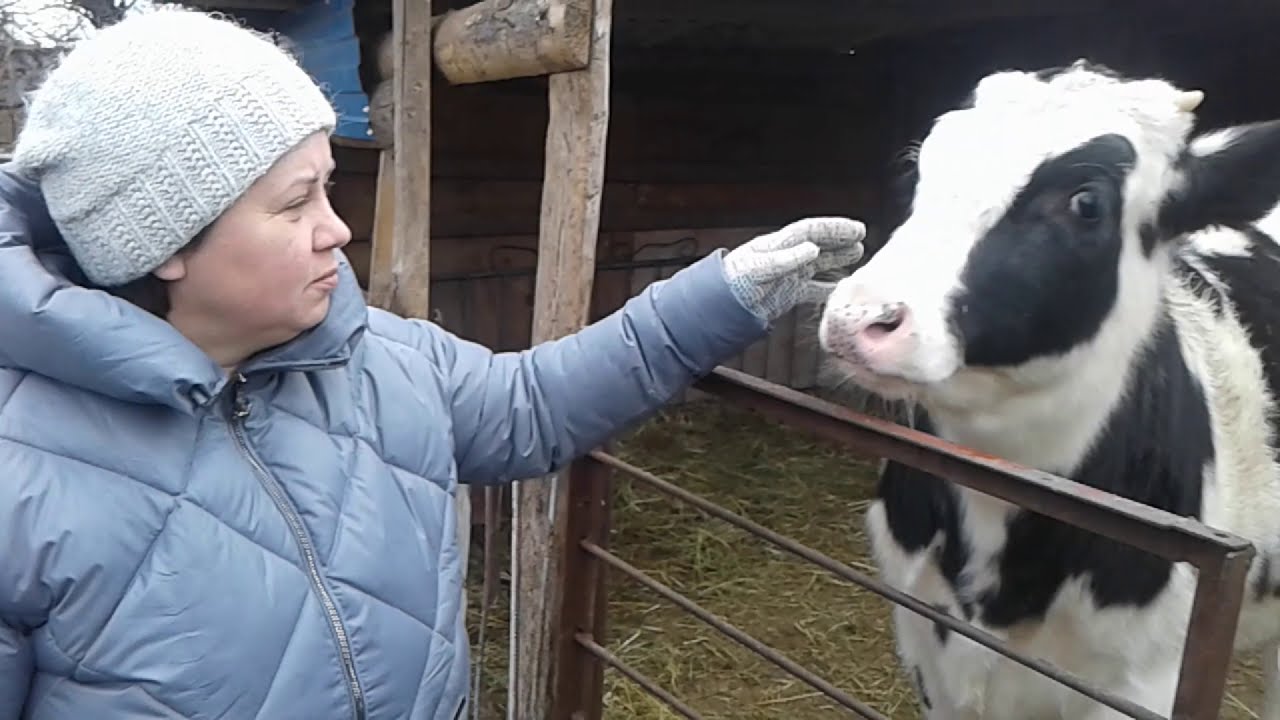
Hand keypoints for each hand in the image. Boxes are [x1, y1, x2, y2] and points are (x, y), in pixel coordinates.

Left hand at [722, 217, 865, 320]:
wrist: (720, 305)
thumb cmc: (735, 282)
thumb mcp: (759, 267)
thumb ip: (786, 258)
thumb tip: (812, 249)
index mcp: (779, 245)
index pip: (811, 231)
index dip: (835, 228)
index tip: (856, 229)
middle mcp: (786, 256)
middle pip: (818, 243)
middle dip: (840, 239)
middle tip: (861, 238)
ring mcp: (788, 274)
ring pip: (819, 263)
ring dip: (837, 259)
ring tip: (857, 255)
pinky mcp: (787, 293)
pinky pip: (813, 288)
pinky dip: (828, 288)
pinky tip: (840, 289)